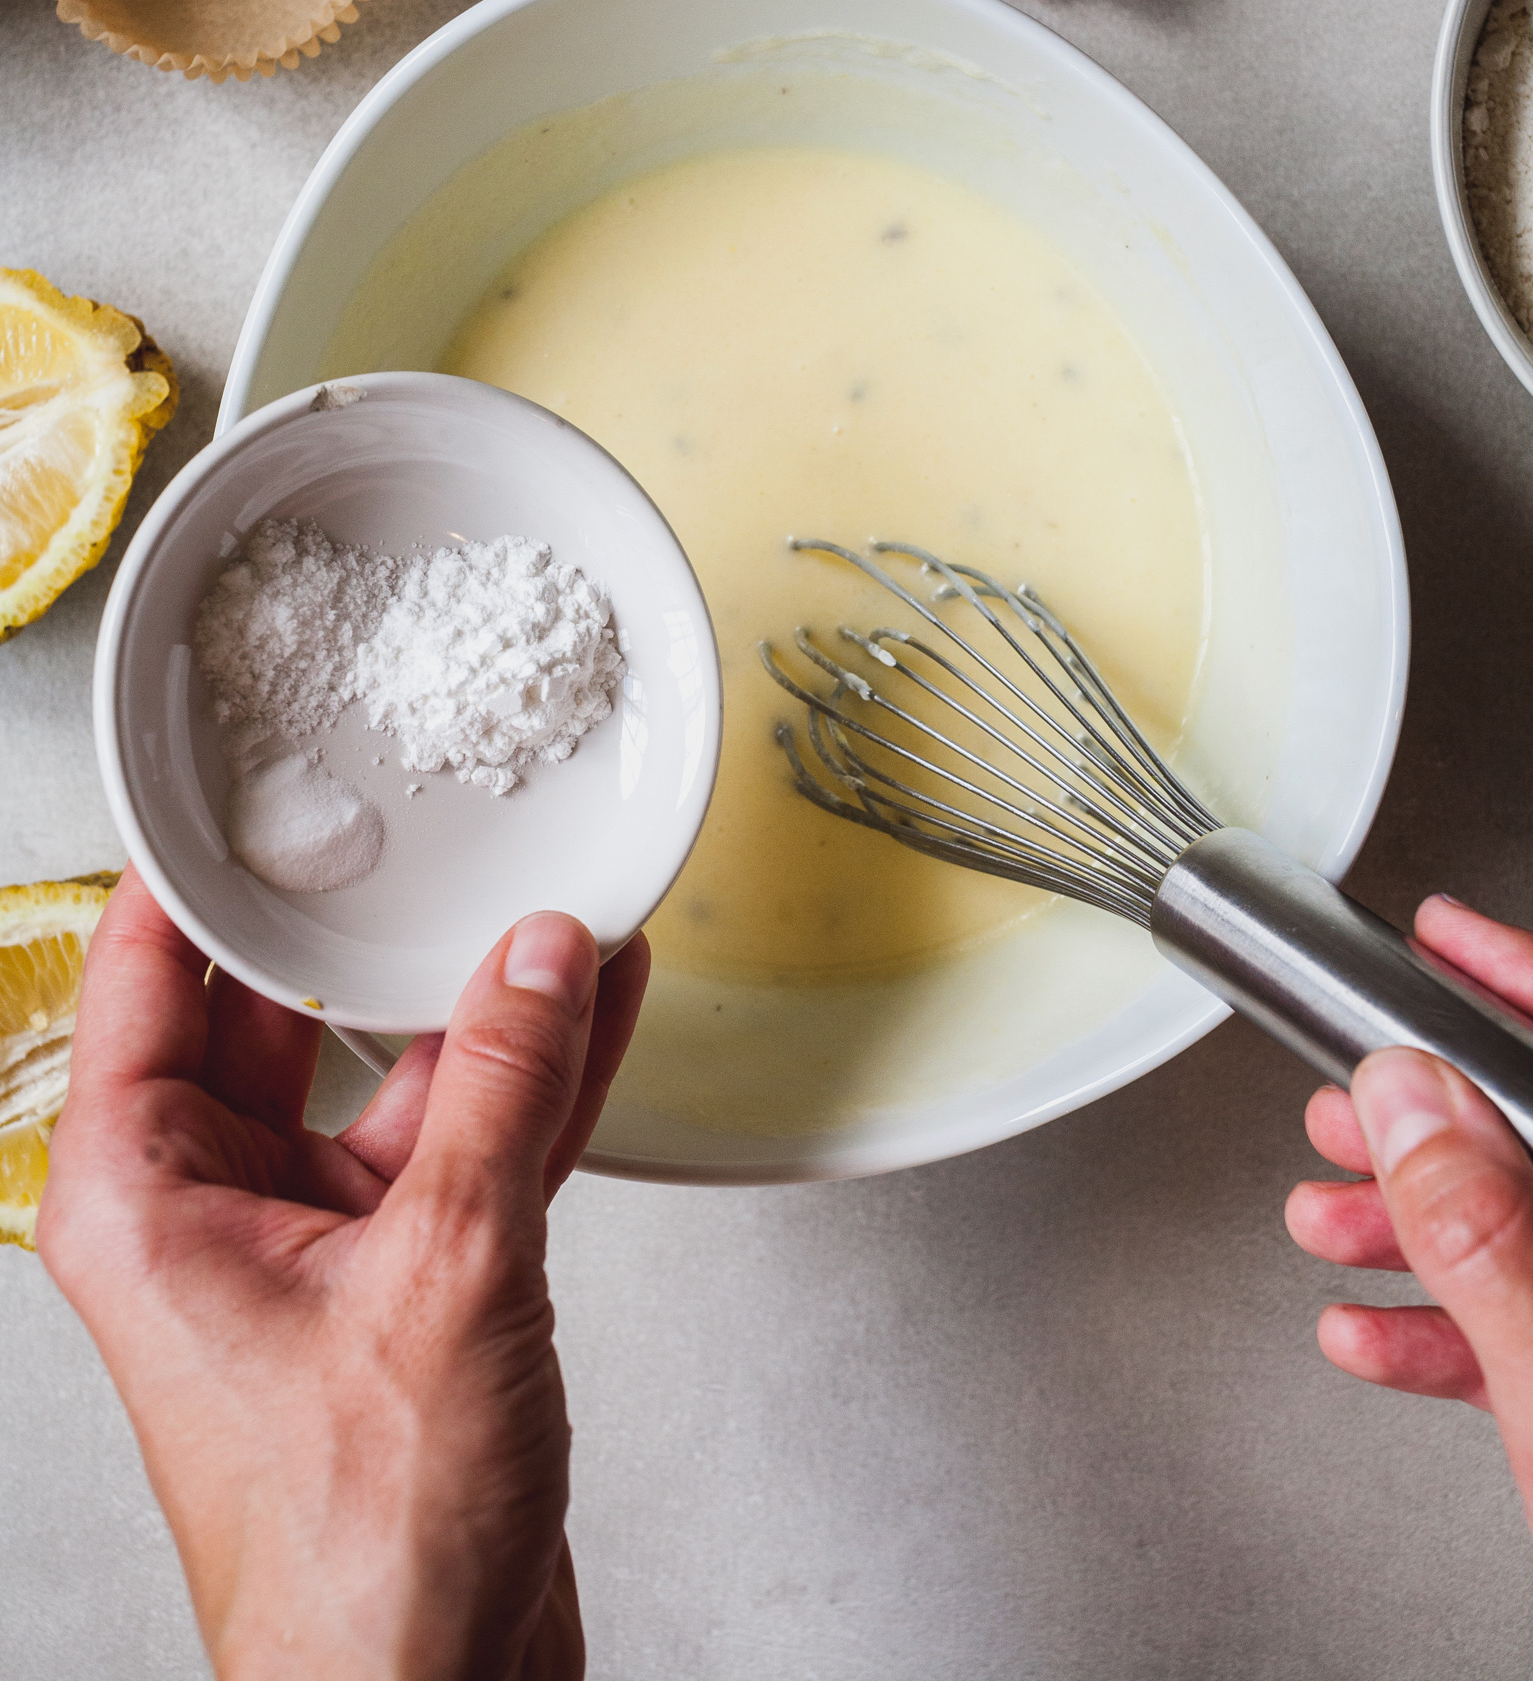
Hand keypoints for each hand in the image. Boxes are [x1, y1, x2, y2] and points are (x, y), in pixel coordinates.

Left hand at [38, 867, 649, 1680]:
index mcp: (144, 1193)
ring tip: (552, 910)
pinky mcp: (410, 1283)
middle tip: (420, 821)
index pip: (155, 977)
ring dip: (480, 1006)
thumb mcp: (439, 1269)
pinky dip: (530, 1084)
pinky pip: (469, 1145)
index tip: (257, 777)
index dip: (208, 871)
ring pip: (396, 1078)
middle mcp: (215, 1208)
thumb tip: (533, 959)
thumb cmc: (357, 1553)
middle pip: (283, 1013)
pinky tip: (591, 1006)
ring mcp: (318, 1243)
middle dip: (368, 927)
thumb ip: (497, 1091)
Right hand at [1286, 893, 1532, 1539]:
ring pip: (1524, 1230)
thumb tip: (1408, 1101)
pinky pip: (1528, 1321)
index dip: (1511, 979)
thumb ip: (1480, 1231)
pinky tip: (1373, 1332)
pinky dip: (1444, 1325)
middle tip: (1341, 1109)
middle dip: (1421, 1122)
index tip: (1437, 939)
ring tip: (1327, 1223)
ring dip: (1411, 1228)